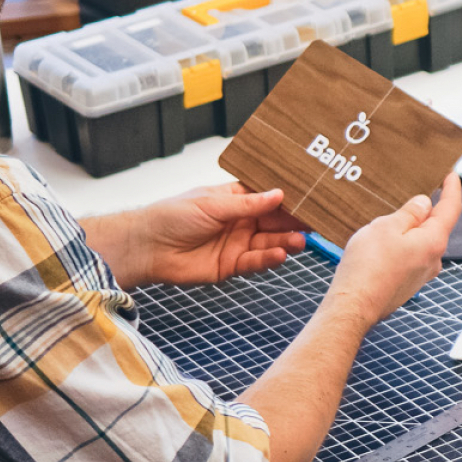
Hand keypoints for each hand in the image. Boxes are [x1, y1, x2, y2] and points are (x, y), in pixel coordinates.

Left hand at [105, 184, 306, 286]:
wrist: (147, 247)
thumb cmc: (173, 216)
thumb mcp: (213, 204)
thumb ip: (248, 204)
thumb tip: (279, 194)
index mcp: (236, 200)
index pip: (269, 198)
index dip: (289, 200)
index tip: (311, 200)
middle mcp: (241, 221)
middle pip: (275, 222)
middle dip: (294, 224)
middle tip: (314, 225)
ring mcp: (237, 244)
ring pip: (269, 243)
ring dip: (286, 242)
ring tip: (301, 242)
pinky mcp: (232, 266)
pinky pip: (256, 262)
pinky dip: (269, 259)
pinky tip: (280, 255)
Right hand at [323, 174, 461, 330]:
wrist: (354, 305)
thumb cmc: (367, 267)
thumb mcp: (386, 227)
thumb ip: (409, 213)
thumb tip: (425, 204)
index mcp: (434, 241)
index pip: (451, 208)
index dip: (452, 188)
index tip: (451, 174)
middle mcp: (434, 259)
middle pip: (435, 225)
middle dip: (426, 209)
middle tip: (414, 190)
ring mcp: (421, 274)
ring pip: (420, 241)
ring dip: (409, 229)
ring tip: (388, 220)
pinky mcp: (408, 283)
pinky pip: (409, 255)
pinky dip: (401, 244)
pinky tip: (382, 244)